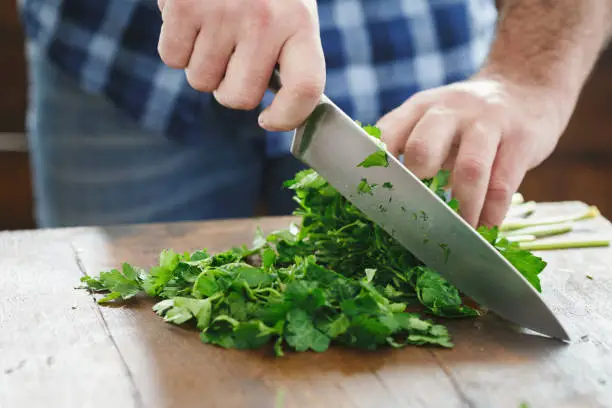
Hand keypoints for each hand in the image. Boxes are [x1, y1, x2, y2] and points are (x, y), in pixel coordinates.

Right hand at [156, 0, 324, 130]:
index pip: (305, 89)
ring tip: (212, 26)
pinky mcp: (184, 6)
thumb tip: (270, 107)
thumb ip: (286, 54)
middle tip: (231, 57)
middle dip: (228, 87)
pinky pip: (172, 59)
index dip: (288, 117)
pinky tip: (190, 18)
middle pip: (238, 98)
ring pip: (200, 81)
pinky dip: (176, 46)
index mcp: (300, 23)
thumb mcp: (289, 10)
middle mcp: (266, 21)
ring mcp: (224, 14)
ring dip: (201, 63)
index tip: (269, 120)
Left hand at [377, 74, 569, 227]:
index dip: (376, 170)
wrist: (526, 86)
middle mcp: (449, 109)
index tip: (373, 200)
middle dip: (415, 187)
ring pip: (469, 169)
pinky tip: (484, 229)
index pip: (385, 135)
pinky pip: (503, 183)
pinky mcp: (521, 139)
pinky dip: (491, 213)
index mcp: (419, 108)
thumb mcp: (432, 120)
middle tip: (414, 217)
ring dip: (461, 210)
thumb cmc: (467, 119)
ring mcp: (487, 121)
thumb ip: (407, 146)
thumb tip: (382, 196)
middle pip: (423, 148)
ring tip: (456, 236)